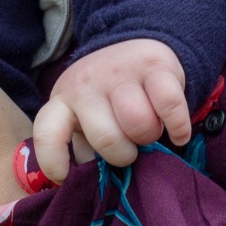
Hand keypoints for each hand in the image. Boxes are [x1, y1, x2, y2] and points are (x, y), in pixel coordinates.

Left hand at [32, 38, 188, 181]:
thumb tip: (86, 181)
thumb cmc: (106, 96)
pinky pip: (170, 106)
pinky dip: (178, 128)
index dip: (53, 160)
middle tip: (129, 146)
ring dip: (149, 137)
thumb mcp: (85, 116)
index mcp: (64, 99)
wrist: (132, 44)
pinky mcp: (155, 65)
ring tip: (148, 131)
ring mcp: (120, 71)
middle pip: (107, 138)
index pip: (46, 132)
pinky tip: (177, 134)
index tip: (66, 177)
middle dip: (123, 153)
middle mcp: (88, 83)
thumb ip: (83, 145)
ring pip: (139, 123)